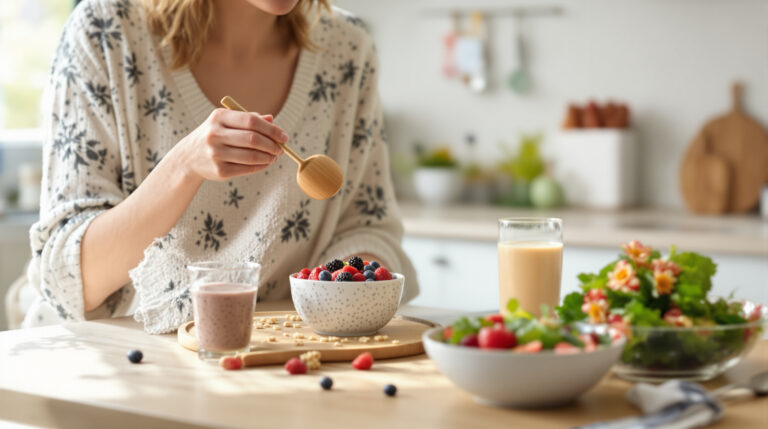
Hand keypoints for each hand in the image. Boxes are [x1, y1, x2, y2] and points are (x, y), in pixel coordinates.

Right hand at [169, 108, 287, 181]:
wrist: (189, 157)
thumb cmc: (215, 135)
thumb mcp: (226, 122)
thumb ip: (249, 119)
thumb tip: (272, 119)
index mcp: (219, 117)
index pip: (251, 120)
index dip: (271, 129)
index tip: (284, 136)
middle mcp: (215, 134)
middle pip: (253, 139)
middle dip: (272, 144)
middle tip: (280, 148)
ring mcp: (216, 154)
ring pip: (252, 156)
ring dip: (268, 157)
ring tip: (274, 156)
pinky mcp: (219, 171)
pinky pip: (247, 169)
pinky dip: (261, 166)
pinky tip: (265, 163)